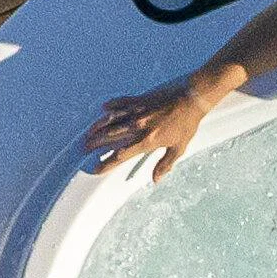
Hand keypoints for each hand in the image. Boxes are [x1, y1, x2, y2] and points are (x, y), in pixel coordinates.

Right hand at [84, 76, 226, 180]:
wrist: (192, 97)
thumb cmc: (187, 123)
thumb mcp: (178, 148)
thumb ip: (165, 164)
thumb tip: (155, 180)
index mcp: (147, 141)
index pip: (122, 155)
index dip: (107, 163)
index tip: (96, 168)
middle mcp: (138, 127)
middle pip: (111, 137)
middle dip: (96, 143)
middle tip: (84, 148)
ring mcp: (138, 111)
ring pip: (111, 119)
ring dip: (98, 126)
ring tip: (88, 133)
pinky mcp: (140, 99)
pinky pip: (122, 102)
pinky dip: (112, 105)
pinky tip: (103, 108)